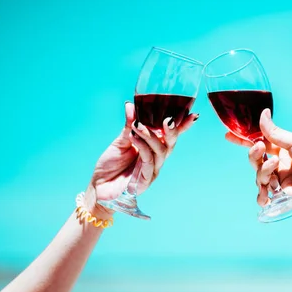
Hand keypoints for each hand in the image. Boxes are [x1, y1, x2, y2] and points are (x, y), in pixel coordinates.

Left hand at [85, 101, 197, 217]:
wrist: (98, 186)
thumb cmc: (111, 164)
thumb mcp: (120, 141)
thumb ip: (129, 125)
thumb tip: (130, 105)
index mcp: (153, 148)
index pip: (170, 135)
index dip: (182, 126)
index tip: (193, 114)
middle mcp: (156, 158)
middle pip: (171, 143)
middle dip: (173, 131)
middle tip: (168, 119)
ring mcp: (152, 170)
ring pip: (160, 151)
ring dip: (151, 136)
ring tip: (138, 125)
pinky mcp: (145, 180)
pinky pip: (148, 160)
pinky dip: (142, 146)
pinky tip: (133, 136)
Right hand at [226, 109, 291, 207]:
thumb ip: (273, 132)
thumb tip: (262, 114)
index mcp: (282, 149)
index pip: (258, 144)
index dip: (243, 141)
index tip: (228, 135)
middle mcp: (280, 165)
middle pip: (255, 161)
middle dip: (253, 154)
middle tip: (259, 148)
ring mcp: (282, 180)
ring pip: (259, 177)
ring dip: (263, 171)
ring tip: (275, 166)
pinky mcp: (285, 195)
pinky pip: (266, 197)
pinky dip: (262, 197)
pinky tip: (266, 195)